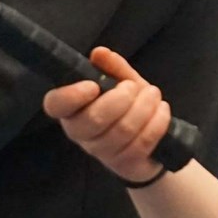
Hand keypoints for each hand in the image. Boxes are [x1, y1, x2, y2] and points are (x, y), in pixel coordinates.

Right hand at [42, 46, 170, 184]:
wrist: (149, 145)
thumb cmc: (128, 108)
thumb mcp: (123, 83)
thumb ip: (112, 68)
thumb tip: (99, 52)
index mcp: (72, 109)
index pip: (55, 105)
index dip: (71, 95)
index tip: (93, 85)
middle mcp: (81, 133)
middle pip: (94, 119)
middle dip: (121, 98)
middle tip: (134, 87)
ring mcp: (102, 152)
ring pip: (123, 130)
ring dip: (144, 107)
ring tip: (154, 94)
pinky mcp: (124, 165)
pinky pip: (142, 142)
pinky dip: (157, 122)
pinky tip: (162, 110)